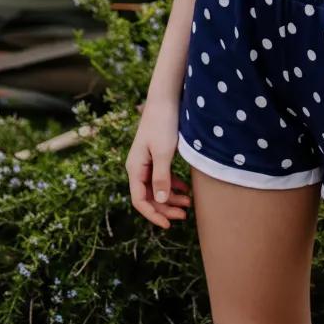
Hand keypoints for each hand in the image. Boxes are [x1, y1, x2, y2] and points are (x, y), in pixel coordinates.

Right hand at [125, 96, 191, 229]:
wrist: (166, 98)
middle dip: (166, 208)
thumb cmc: (163, 123)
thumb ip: (161, 177)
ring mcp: (147, 162)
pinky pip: (163, 177)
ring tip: (189, 204)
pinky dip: (174, 185)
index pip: (139, 200)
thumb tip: (160, 200)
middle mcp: (138, 167)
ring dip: (171, 198)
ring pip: (157, 188)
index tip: (169, 224)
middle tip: (185, 215)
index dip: (153, 214)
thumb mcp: (164, 152)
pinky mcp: (157, 155)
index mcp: (135, 168)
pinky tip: (186, 189)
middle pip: (149, 196)